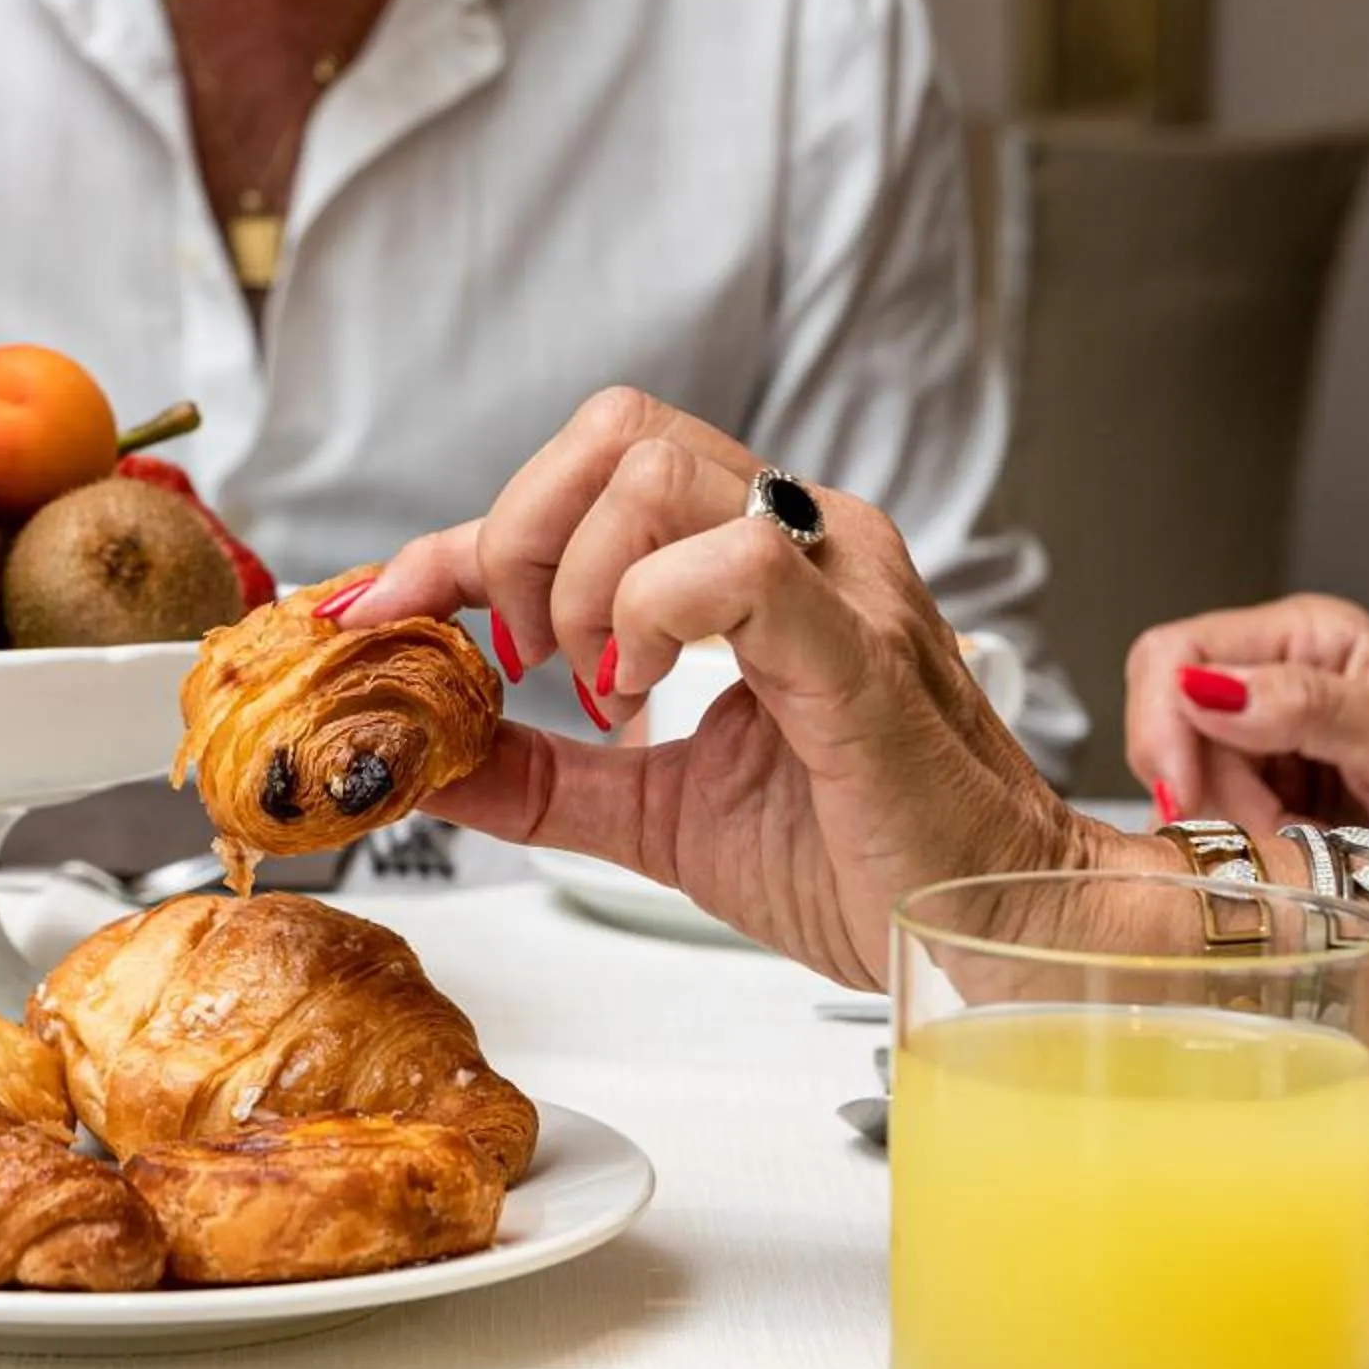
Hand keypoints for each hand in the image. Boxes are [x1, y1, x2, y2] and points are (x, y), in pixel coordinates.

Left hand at [338, 390, 1112, 987]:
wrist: (998, 939)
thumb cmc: (873, 862)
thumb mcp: (662, 813)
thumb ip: (549, 774)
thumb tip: (429, 757)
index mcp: (759, 560)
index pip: (583, 482)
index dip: (455, 539)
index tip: (369, 607)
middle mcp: (804, 537)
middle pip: (615, 429)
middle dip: (520, 537)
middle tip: (527, 663)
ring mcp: (838, 576)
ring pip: (656, 465)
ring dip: (580, 580)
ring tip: (601, 688)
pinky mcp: (857, 644)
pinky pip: (729, 560)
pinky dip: (647, 615)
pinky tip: (645, 694)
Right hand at [1125, 594, 1368, 845]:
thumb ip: (1315, 708)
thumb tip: (1210, 690)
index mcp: (1306, 635)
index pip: (1176, 652)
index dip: (1163, 721)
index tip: (1186, 793)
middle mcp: (1271, 670)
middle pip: (1164, 717)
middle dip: (1199, 784)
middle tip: (1270, 828)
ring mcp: (1256, 729)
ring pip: (1176, 773)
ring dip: (1224, 820)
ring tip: (1305, 838)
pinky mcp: (1251, 783)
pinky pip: (1200, 810)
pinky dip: (1235, 839)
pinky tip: (1293, 843)